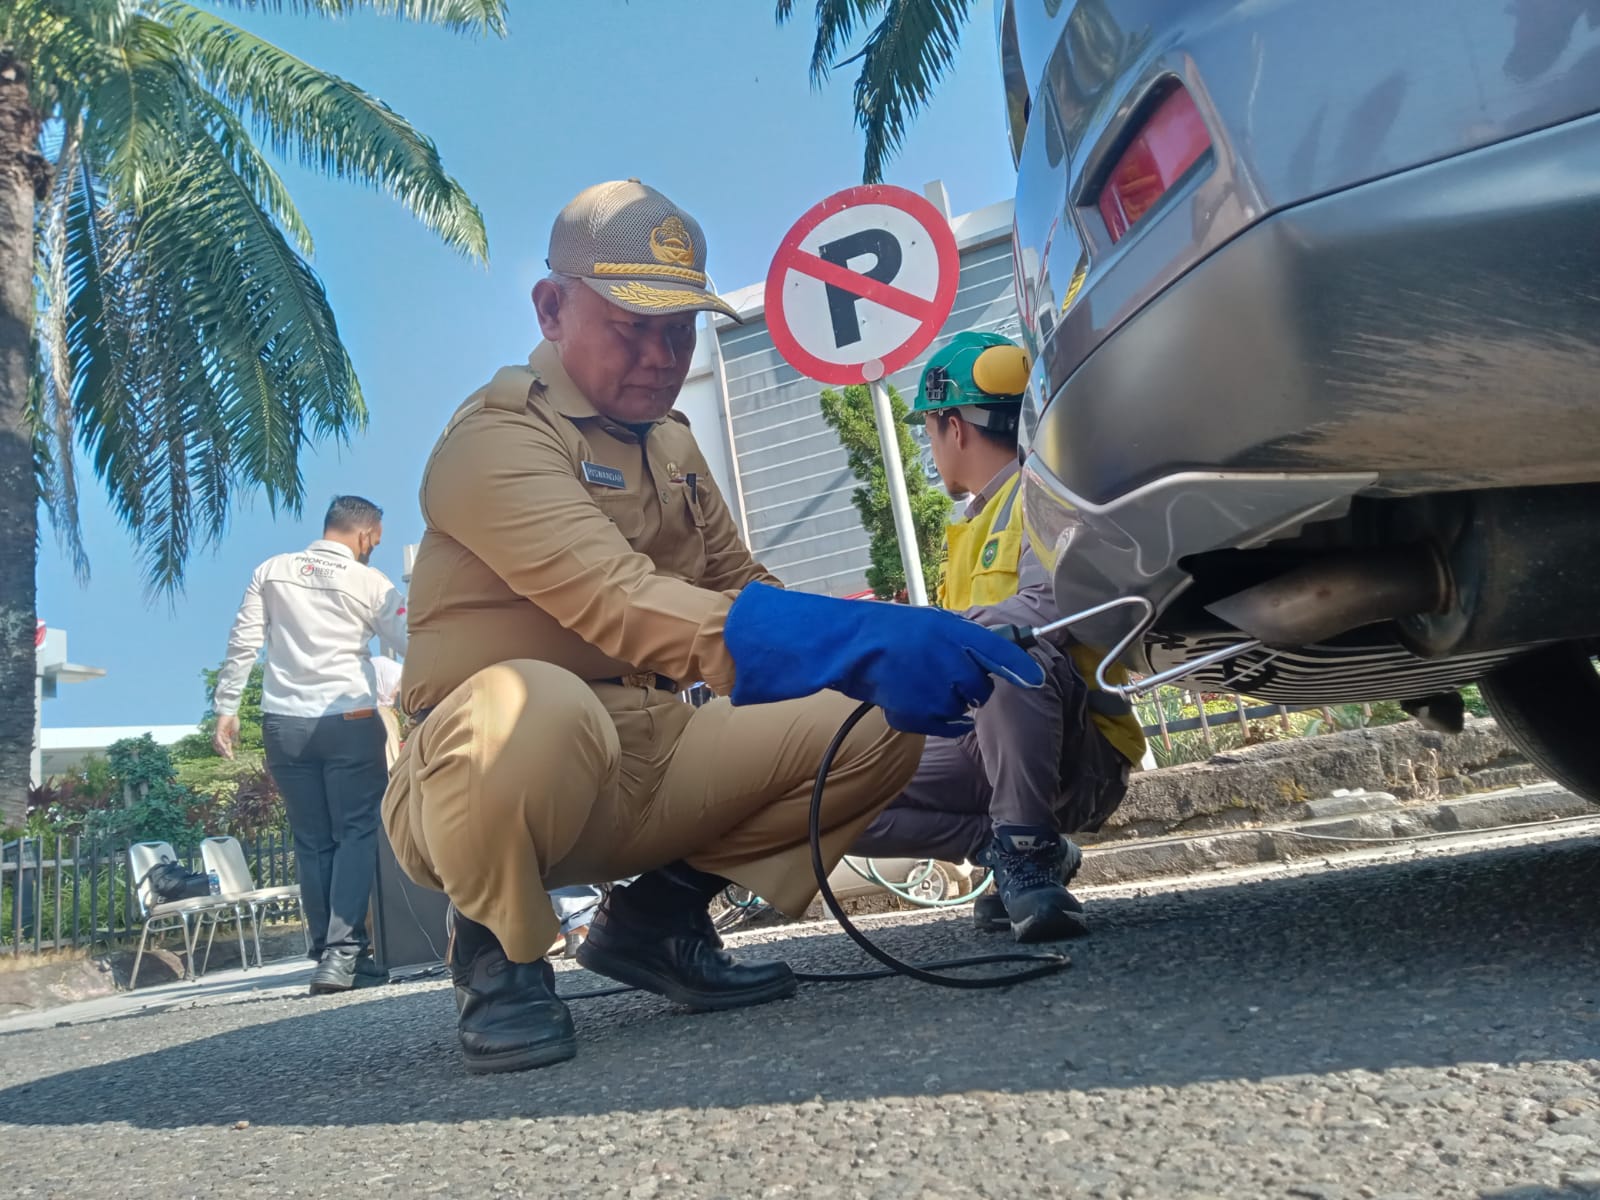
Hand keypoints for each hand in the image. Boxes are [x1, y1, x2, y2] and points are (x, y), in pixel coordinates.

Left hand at [213, 713, 239, 759]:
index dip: (228, 752)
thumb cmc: (233, 720)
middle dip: (225, 753)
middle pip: (221, 747)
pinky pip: (218, 740)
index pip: (225, 746)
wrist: (231, 713)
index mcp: (224, 736)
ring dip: (223, 750)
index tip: (232, 757)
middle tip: (230, 758)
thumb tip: (236, 746)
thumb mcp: (235, 731)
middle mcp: (220, 736)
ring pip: (218, 745)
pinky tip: (226, 748)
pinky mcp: (217, 731)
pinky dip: (222, 745)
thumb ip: (235, 738)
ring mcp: (218, 734)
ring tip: (228, 755)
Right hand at [723, 582, 1044, 735]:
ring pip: (959, 709)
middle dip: (968, 688)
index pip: (999, 651)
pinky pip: (942, 725)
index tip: (1035, 679)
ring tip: (914, 684)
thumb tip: (988, 660)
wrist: (846, 646)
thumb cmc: (883, 632)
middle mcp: (953, 658)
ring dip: (944, 704)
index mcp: (955, 631)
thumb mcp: (927, 625)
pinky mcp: (922, 711)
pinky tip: (912, 704)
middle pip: (981, 688)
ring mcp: (938, 687)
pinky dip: (932, 721)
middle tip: (940, 677)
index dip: (1020, 667)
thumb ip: (958, 641)